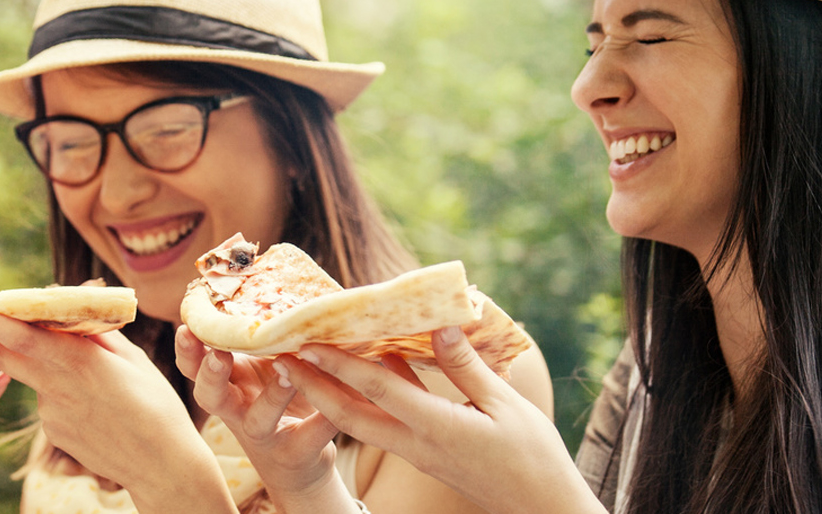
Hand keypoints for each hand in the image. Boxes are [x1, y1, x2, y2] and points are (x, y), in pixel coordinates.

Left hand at [0, 307, 232, 511]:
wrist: (162, 466)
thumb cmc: (156, 405)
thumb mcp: (132, 359)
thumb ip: (95, 334)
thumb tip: (69, 304)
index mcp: (80, 363)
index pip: (23, 339)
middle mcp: (58, 388)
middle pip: (4, 358)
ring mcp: (51, 415)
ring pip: (35, 378)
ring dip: (43, 367)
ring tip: (97, 385)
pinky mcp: (52, 433)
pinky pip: (49, 401)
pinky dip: (62, 394)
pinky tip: (94, 409)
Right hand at [175, 326, 341, 498]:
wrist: (300, 463)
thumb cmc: (282, 398)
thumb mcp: (267, 365)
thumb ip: (268, 334)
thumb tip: (286, 272)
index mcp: (230, 380)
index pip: (195, 364)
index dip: (187, 348)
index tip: (186, 326)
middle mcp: (238, 407)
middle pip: (209, 395)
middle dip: (210, 373)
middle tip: (218, 353)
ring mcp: (264, 433)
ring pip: (257, 419)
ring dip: (271, 395)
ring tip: (286, 372)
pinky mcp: (295, 452)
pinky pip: (308, 437)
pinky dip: (322, 422)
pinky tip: (334, 408)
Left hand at [284, 326, 602, 513]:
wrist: (540, 508)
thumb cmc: (533, 456)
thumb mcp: (505, 405)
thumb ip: (466, 367)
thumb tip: (440, 326)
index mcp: (436, 427)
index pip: (377, 390)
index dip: (340, 364)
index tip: (308, 342)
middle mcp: (416, 444)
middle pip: (349, 414)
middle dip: (312, 386)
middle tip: (281, 357)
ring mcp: (416, 454)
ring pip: (360, 423)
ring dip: (329, 394)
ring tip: (304, 365)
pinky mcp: (422, 456)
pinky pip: (382, 425)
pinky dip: (363, 400)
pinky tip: (363, 372)